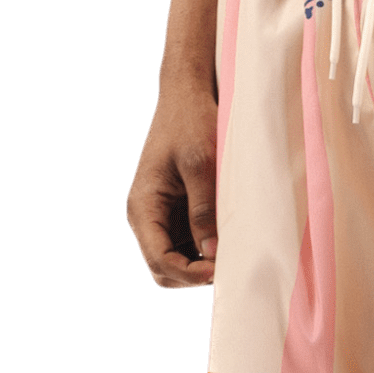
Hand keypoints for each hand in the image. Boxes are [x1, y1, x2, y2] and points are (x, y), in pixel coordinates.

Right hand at [126, 79, 219, 286]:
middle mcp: (146, 216)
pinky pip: (188, 246)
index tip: (221, 270)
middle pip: (163, 270)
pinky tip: (228, 242)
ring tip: (231, 255)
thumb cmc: (191, 122)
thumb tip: (213, 253)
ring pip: (175, 263)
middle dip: (193, 276)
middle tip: (228, 266)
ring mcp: (161, 217)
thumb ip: (204, 210)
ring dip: (200, 266)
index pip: (159, 260)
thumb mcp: (201, 164)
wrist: (188, 96)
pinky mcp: (177, 213)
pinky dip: (205, 252)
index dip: (190, 274)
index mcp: (143, 206)